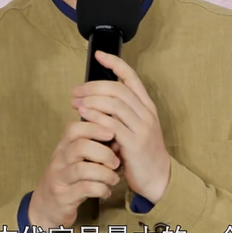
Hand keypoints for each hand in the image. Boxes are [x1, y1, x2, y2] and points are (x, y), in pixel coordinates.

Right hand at [28, 120, 121, 230]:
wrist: (45, 207)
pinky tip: (106, 192)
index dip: (94, 128)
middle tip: (116, 163)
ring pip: (83, 169)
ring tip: (114, 179)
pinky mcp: (63, 197)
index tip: (111, 133)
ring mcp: (59, 179)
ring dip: (105, 173)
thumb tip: (118, 141)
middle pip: (80, 147)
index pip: (74, 129)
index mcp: (62, 148)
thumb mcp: (76, 161)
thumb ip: (94, 150)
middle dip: (104, 153)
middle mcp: (58, 161)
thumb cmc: (67, 179)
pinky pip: (85, 189)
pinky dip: (101, 189)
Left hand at [72, 50, 171, 203]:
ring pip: (114, 104)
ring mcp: (142, 128)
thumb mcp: (134, 127)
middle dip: (93, 86)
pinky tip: (83, 115)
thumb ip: (120, 113)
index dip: (115, 63)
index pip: (131, 77)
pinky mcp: (134, 143)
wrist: (157, 177)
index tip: (99, 55)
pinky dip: (96, 116)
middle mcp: (146, 113)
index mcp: (146, 106)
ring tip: (75, 102)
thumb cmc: (140, 151)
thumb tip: (93, 99)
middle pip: (117, 89)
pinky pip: (112, 124)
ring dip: (91, 100)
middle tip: (75, 91)